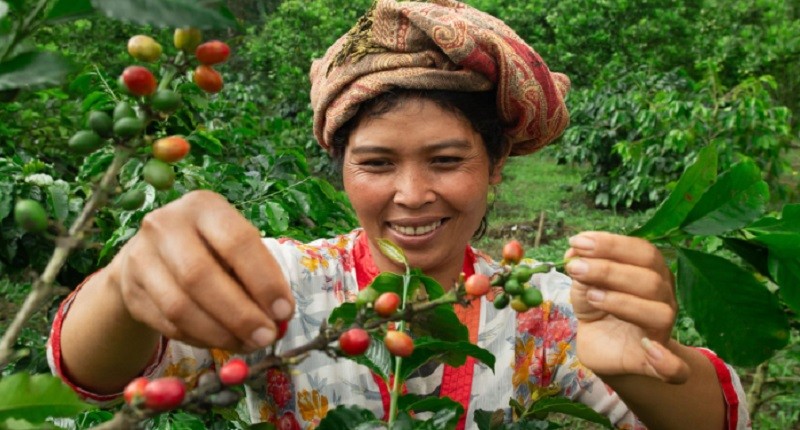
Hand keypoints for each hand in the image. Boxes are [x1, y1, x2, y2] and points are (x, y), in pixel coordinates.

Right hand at [107, 190, 293, 352]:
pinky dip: (200, 339)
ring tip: (247, 344)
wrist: (151, 254)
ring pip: (179, 307)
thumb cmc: (209, 248)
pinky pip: (167, 324)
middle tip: (266, 336)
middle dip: (240, 314)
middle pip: (201, 276)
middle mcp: (166, 224)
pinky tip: (221, 341)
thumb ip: (257, 274)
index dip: (264, 280)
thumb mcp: (234, 247)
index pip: (237, 242)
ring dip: (219, 333)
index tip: (285, 311)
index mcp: (203, 206)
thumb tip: (280, 316)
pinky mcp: (129, 289)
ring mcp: (141, 256)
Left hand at [565, 231, 688, 382]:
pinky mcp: (655, 363)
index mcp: (651, 273)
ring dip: (621, 301)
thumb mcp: (584, 285)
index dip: (612, 245)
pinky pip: (675, 368)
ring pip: (659, 312)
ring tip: (590, 296)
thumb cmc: (598, 309)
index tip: (578, 242)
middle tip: (575, 267)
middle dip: (609, 270)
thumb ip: (582, 268)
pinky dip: (668, 362)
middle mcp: (663, 298)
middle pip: (650, 279)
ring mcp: (662, 330)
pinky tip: (649, 349)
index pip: (643, 251)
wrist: (602, 347)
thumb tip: (574, 252)